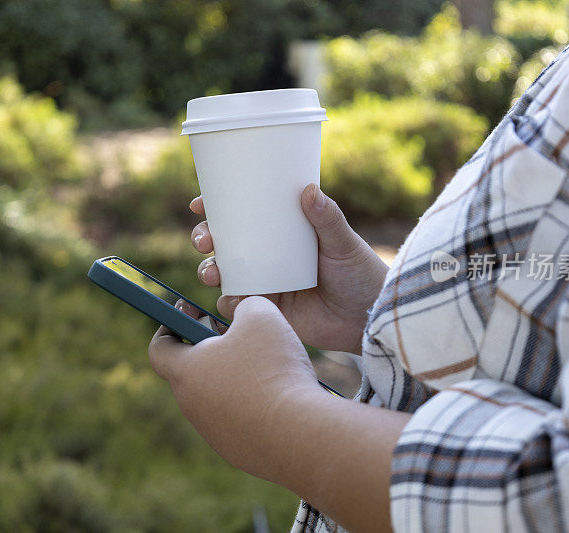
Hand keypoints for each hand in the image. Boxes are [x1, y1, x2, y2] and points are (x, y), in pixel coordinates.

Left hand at [148, 296, 322, 479]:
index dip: (170, 326)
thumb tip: (245, 315)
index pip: (159, 349)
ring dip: (236, 377)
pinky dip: (255, 405)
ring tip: (268, 366)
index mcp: (187, 372)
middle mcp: (192, 406)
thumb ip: (244, 306)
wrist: (299, 434)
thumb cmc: (273, 369)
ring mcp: (214, 433)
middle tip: (240, 336)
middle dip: (213, 348)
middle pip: (192, 371)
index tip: (193, 313)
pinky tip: (281, 397)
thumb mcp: (260, 315)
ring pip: (217, 396)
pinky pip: (240, 420)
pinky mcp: (237, 451)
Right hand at [190, 184, 386, 353]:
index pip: (244, 213)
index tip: (201, 203)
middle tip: (205, 241)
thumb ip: (328, 218)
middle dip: (205, 238)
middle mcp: (268, 254)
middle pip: (225, 242)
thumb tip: (309, 189)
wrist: (368, 318)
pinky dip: (229, 302)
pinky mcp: (267, 309)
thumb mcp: (343, 243)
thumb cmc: (361, 274)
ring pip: (224, 273)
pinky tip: (233, 300)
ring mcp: (265, 281)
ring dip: (209, 270)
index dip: (217, 207)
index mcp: (283, 231)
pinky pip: (237, 304)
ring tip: (213, 274)